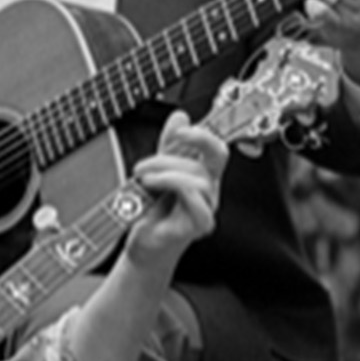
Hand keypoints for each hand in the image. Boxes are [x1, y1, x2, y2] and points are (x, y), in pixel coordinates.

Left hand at [123, 112, 226, 272]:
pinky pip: (200, 206)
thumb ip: (168, 146)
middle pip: (215, 156)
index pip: (216, 147)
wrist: (143, 244)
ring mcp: (206, 208)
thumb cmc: (152, 211)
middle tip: (149, 160)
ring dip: (168, 173)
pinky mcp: (198, 226)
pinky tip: (154, 189)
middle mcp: (209, 190)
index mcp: (203, 174)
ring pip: (201, 179)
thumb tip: (180, 116)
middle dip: (179, 150)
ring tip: (144, 179)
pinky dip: (176, 191)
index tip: (180, 129)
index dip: (203, 133)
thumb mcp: (156, 170)